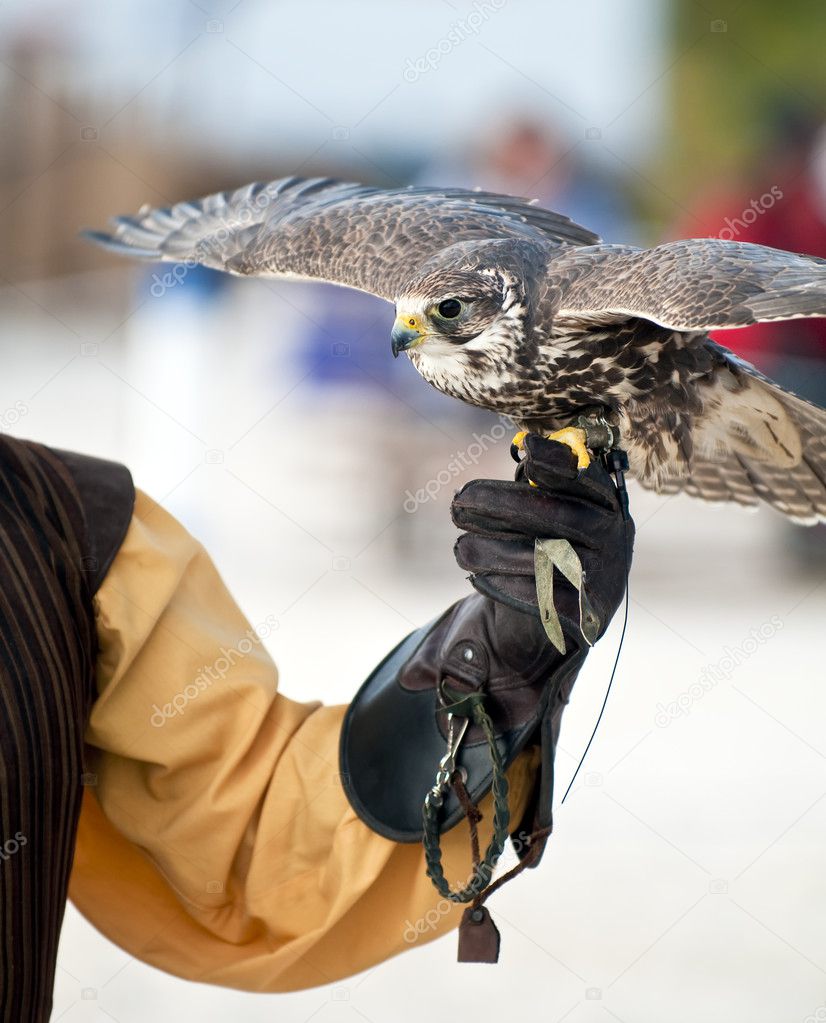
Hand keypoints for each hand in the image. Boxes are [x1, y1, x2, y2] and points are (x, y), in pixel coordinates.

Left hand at [451, 434, 633, 650]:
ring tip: (459, 549)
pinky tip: (476, 576)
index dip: (558, 462)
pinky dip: (503, 585)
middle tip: (458, 502)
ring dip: (493, 551)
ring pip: (543, 558)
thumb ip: (539, 487)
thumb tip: (519, 456)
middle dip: (501, 505)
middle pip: (558, 515)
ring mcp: (605, 577)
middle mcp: (613, 537)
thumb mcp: (552, 512)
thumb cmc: (552, 544)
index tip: (527, 448)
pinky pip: (540, 597)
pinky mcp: (588, 613)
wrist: (569, 612)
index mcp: (607, 504)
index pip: (587, 478)